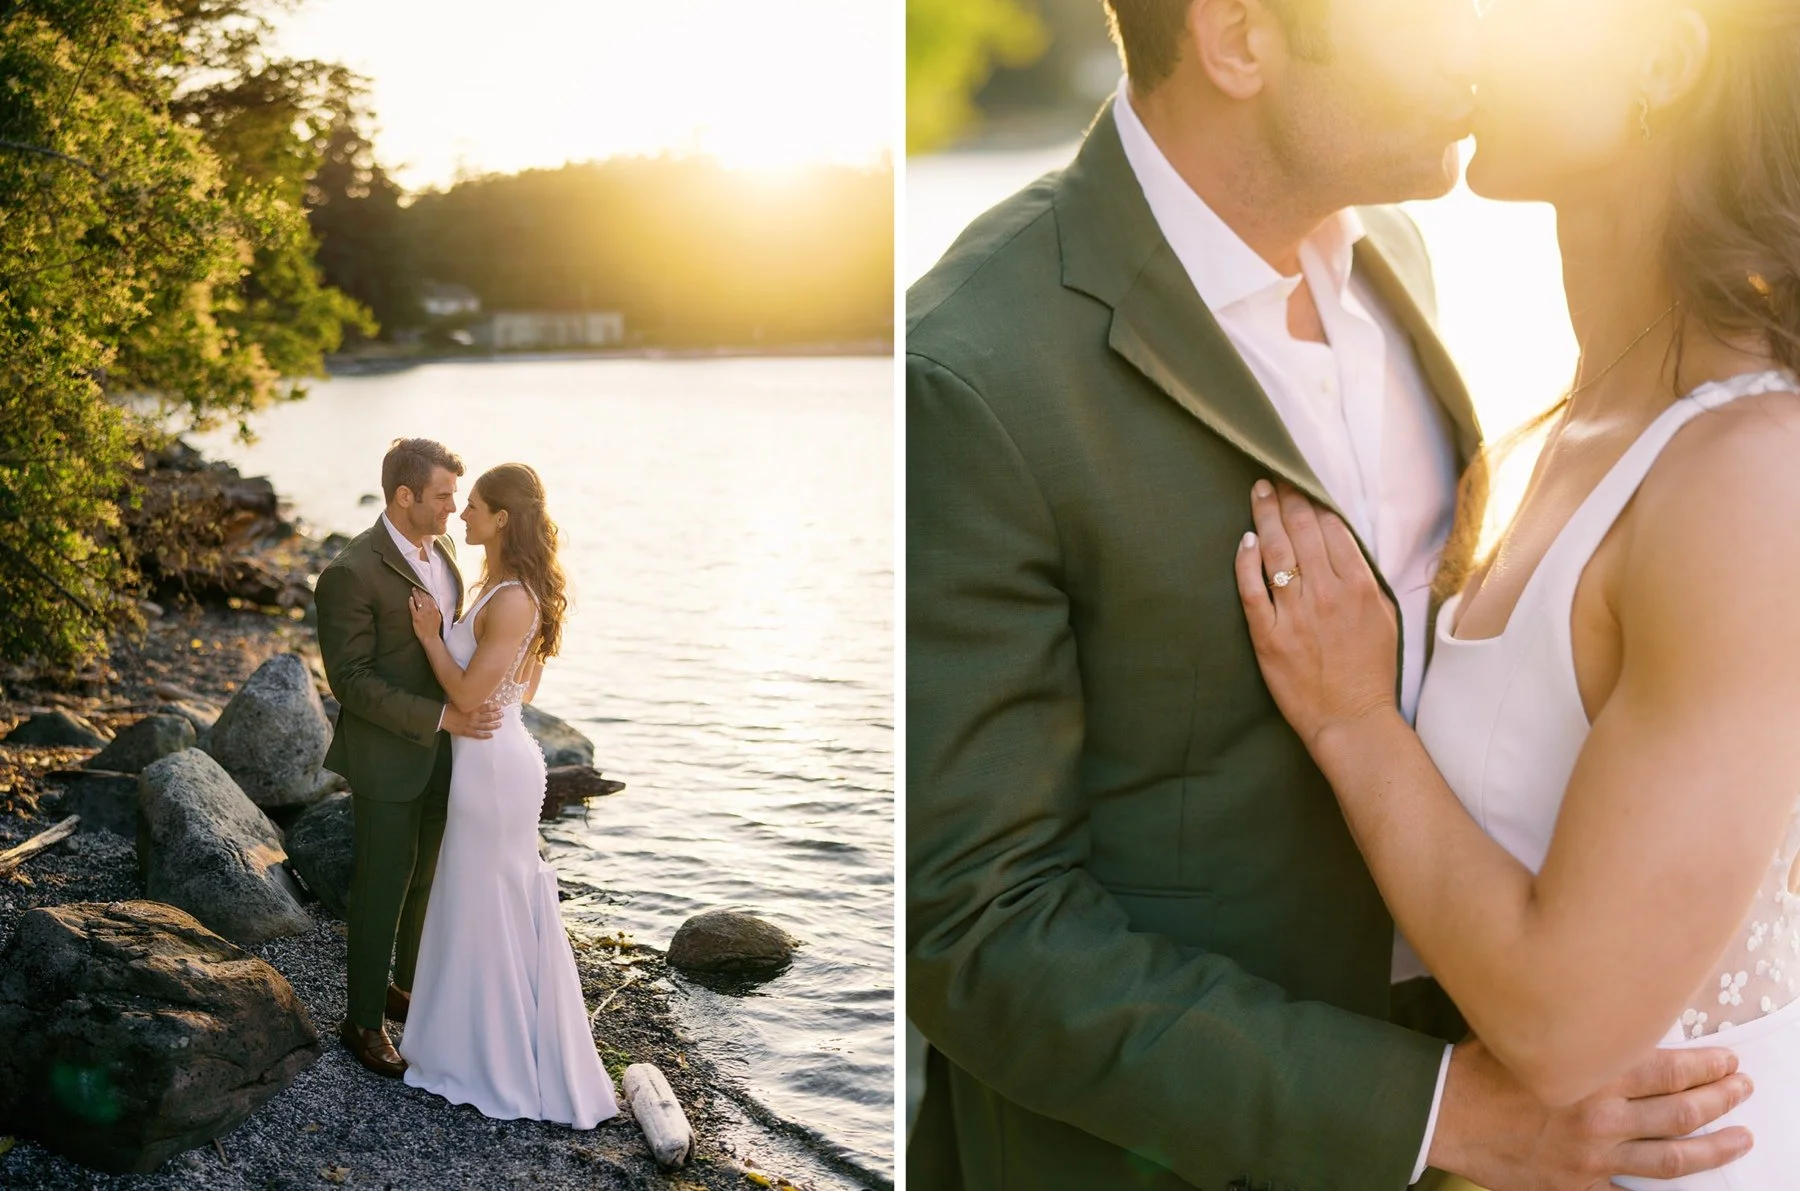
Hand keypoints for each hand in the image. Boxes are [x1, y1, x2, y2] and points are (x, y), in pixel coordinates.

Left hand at [409, 588, 443, 642]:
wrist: (430, 637)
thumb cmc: (435, 629)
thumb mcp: (438, 617)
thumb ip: (435, 610)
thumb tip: (433, 604)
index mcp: (435, 609)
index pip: (430, 598)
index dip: (426, 592)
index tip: (424, 587)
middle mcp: (428, 609)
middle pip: (424, 597)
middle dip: (421, 591)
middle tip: (417, 585)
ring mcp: (422, 613)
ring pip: (419, 600)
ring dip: (416, 594)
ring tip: (414, 589)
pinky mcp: (416, 617)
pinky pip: (413, 607)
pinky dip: (411, 602)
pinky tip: (410, 598)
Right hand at [442, 702, 501, 739]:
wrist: (442, 716)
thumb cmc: (450, 707)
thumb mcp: (461, 701)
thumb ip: (470, 701)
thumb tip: (475, 697)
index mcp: (473, 708)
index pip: (487, 707)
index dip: (494, 707)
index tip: (499, 707)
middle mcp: (475, 716)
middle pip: (488, 717)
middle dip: (496, 716)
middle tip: (502, 715)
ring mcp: (472, 725)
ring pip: (486, 726)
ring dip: (494, 725)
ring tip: (499, 724)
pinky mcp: (467, 732)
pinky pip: (478, 735)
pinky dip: (485, 736)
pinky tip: (491, 735)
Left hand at [1233, 479, 1397, 750]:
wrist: (1352, 719)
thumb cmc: (1370, 670)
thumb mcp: (1383, 616)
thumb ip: (1362, 577)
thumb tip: (1340, 542)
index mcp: (1359, 587)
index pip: (1332, 529)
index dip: (1313, 500)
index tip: (1299, 482)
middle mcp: (1327, 595)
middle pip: (1302, 531)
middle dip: (1286, 497)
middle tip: (1273, 476)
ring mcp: (1295, 615)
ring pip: (1276, 552)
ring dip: (1265, 515)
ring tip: (1258, 492)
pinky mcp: (1269, 636)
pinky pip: (1251, 590)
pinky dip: (1246, 561)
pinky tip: (1244, 540)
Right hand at [1431, 1038, 1753, 1188]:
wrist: (1442, 1115)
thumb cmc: (1477, 1069)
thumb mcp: (1527, 1032)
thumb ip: (1569, 1029)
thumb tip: (1602, 1016)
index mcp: (1592, 1074)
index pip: (1670, 1069)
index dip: (1706, 1066)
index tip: (1727, 1061)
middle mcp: (1602, 1116)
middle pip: (1681, 1112)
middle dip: (1720, 1100)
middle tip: (1741, 1090)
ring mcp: (1594, 1156)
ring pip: (1674, 1157)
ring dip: (1715, 1148)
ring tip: (1740, 1139)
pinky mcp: (1578, 1184)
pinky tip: (1683, 1187)